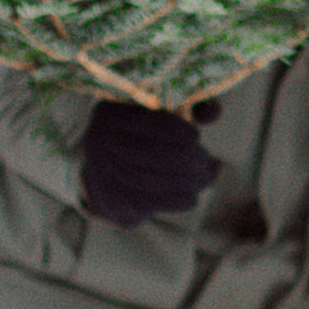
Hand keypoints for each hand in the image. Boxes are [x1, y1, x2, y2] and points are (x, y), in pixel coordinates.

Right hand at [80, 98, 216, 225]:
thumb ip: (190, 105)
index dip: (175, 130)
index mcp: (110, 111)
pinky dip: (177, 200)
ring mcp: (101, 174)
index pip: (146, 121)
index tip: (196, 136)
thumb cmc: (145, 136)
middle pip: (149, 153)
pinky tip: (192, 195)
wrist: (110, 171)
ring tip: (206, 178)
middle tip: (208, 163)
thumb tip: (211, 113)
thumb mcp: (164, 112)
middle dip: (188, 160)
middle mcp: (97, 141)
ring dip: (187, 181)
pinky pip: (150, 204)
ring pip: (151, 181)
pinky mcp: (111, 202)